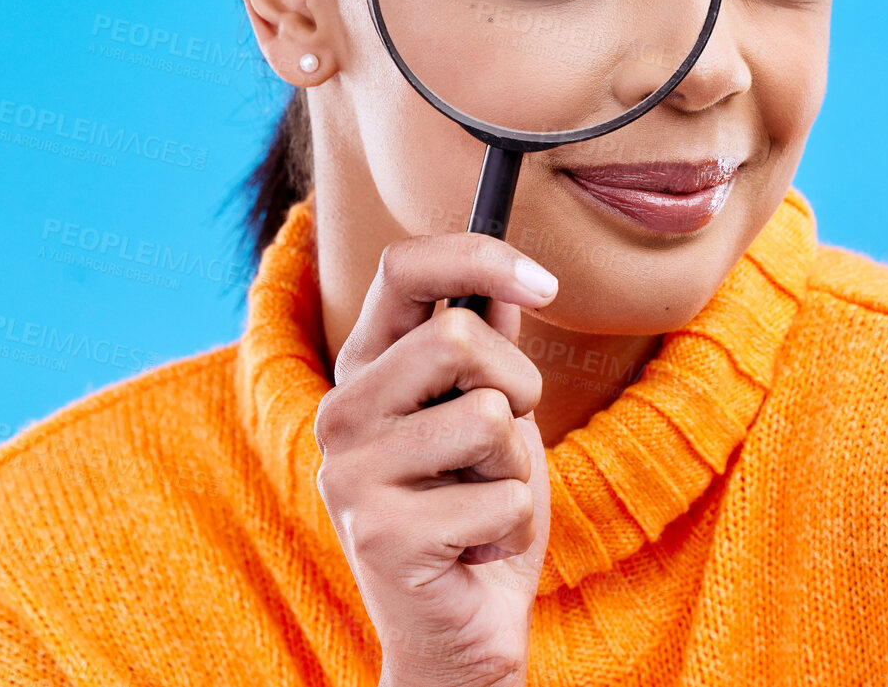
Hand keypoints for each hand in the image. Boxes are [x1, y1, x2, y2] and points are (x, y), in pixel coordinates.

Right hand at [314, 234, 557, 686]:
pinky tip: (478, 550)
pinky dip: (515, 524)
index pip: (402, 268)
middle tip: (504, 443)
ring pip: (490, 417)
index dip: (479, 256)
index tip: (546, 282)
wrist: (463, 631)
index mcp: (363, 369)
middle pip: (460, 337)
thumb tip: (507, 276)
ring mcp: (351, 474)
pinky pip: (503, 495)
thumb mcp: (491, 414)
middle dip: (518, 387)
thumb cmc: (478, 511)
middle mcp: (341, 411)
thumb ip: (489, 349)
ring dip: (518, 466)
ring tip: (485, 501)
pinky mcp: (380, 535)